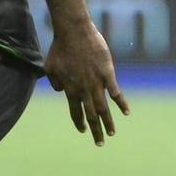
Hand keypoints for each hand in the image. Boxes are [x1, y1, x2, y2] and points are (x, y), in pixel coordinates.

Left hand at [43, 22, 129, 145]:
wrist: (73, 32)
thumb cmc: (59, 48)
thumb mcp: (49, 67)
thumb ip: (54, 82)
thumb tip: (60, 91)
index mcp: (70, 89)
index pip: (76, 112)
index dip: (79, 122)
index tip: (83, 131)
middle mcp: (84, 90)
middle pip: (91, 115)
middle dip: (96, 131)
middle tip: (99, 143)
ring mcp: (97, 83)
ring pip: (104, 108)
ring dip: (108, 122)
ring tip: (112, 133)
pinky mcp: (108, 74)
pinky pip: (116, 92)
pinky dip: (121, 103)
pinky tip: (126, 113)